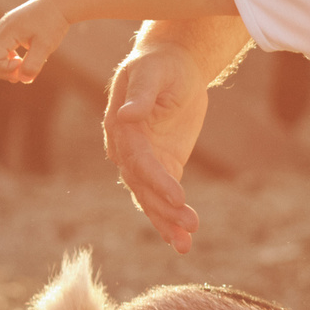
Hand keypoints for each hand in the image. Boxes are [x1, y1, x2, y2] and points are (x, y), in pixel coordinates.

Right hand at [0, 0, 69, 83]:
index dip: (5, 69)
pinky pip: (0, 45)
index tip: (24, 66)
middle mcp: (1, 28)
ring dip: (3, 64)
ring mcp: (4, 26)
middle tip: (21, 75)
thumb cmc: (53, 24)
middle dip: (1, 70)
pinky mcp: (10, 27)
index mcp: (6, 32)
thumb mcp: (45, 46)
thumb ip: (33, 64)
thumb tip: (23, 80)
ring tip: (22, 69)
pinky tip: (22, 59)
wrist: (60, 4)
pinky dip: (7, 57)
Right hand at [104, 45, 208, 252]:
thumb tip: (127, 115)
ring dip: (166, 222)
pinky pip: (163, 197)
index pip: (137, 159)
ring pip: (150, 199)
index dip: (156, 179)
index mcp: (120, 127)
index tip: (178, 196)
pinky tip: (182, 241)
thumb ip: (142, 96)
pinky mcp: (162, 166)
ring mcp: (143, 161)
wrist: (173, 66)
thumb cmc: (160, 65)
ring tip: (185, 244)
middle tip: (190, 226)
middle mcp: (126, 150)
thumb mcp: (153, 73)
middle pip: (142, 186)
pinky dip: (170, 218)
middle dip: (164, 209)